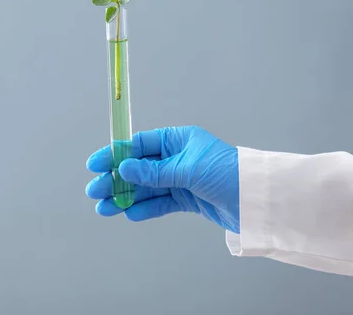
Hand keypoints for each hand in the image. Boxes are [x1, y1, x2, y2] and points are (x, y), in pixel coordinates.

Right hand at [85, 126, 239, 232]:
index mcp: (178, 139)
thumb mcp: (188, 169)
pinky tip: (128, 214)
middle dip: (115, 179)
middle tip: (94, 191)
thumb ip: (154, 171)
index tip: (95, 164)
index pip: (139, 144)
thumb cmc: (228, 173)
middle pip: (139, 168)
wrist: (258, 201)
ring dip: (125, 197)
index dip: (115, 154)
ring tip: (104, 208)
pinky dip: (145, 209)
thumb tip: (124, 167)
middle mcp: (177, 157)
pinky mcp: (187, 199)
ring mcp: (181, 179)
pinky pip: (160, 203)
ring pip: (146, 188)